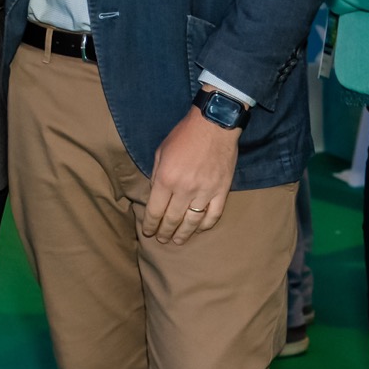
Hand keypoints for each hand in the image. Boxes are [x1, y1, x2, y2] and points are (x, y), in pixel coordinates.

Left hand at [141, 101, 238, 243]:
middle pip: (172, 219)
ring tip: (177, 241)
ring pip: (193, 221)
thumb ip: (156, 175)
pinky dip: (205, 225)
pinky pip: (213, 215)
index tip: (147, 232)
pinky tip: (198, 230)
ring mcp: (205, 192)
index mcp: (166, 179)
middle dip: (164, 232)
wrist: (213, 126)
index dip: (150, 224)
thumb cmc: (183, 137)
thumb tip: (154, 194)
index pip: (155, 210)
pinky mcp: (221, 191)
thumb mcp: (160, 153)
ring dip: (183, 234)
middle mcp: (184, 189)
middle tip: (161, 240)